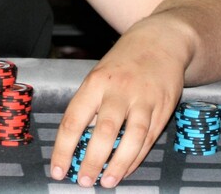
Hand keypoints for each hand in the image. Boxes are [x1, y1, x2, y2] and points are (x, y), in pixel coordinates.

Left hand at [49, 28, 183, 187]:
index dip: (63, 148)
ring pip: (131, 138)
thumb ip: (91, 105)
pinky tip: (125, 169)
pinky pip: (149, 138)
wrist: (160, 41)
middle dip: (91, 161)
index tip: (57, 169)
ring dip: (118, 164)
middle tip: (83, 182)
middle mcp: (118, 90)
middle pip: (104, 131)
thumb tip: (78, 142)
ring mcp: (143, 99)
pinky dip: (136, 157)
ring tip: (107, 182)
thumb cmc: (123, 62)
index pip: (74, 119)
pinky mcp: (163, 107)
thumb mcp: (99, 76)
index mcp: (95, 82)